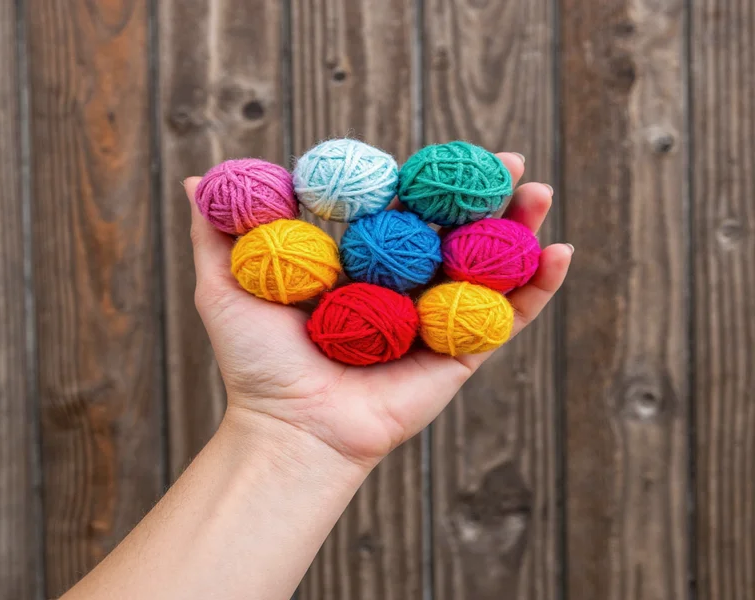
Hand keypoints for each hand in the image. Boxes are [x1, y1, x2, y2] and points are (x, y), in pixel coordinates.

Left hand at [185, 153, 571, 468]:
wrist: (290, 427)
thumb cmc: (257, 362)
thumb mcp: (228, 286)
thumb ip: (218, 234)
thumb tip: (195, 178)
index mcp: (362, 265)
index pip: (401, 210)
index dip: (426, 178)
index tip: (443, 149)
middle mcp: (403, 287)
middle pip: (453, 231)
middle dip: (483, 195)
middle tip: (508, 160)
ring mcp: (435, 318)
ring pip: (486, 265)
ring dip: (520, 227)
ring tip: (540, 191)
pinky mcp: (461, 354)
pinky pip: (506, 318)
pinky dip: (537, 288)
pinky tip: (560, 252)